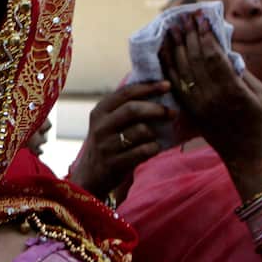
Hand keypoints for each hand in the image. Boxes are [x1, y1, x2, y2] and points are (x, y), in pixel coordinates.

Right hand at [66, 80, 172, 199]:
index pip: (126, 93)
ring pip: (141, 131)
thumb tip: (158, 91)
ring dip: (154, 133)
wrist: (89, 176)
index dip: (148, 87)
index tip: (167, 85)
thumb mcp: (108, 123)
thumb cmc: (107, 144)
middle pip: (133, 109)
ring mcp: (106, 145)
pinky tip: (153, 149)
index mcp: (100, 111)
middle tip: (172, 112)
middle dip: (156, 109)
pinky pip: (143, 151)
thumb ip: (125, 108)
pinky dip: (153, 148)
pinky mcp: (114, 163)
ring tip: (154, 137)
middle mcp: (101, 126)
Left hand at [161, 12, 261, 175]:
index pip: (212, 56)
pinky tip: (165, 52)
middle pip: (193, 60)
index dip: (204, 35)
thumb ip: (241, 71)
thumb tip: (224, 49)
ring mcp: (197, 105)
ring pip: (181, 70)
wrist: (246, 154)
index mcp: (231, 91)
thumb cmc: (260, 121)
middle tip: (183, 17)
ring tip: (171, 29)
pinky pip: (175, 84)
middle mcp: (211, 97)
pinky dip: (168, 66)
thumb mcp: (260, 93)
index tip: (200, 18)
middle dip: (188, 36)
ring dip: (175, 47)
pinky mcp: (190, 110)